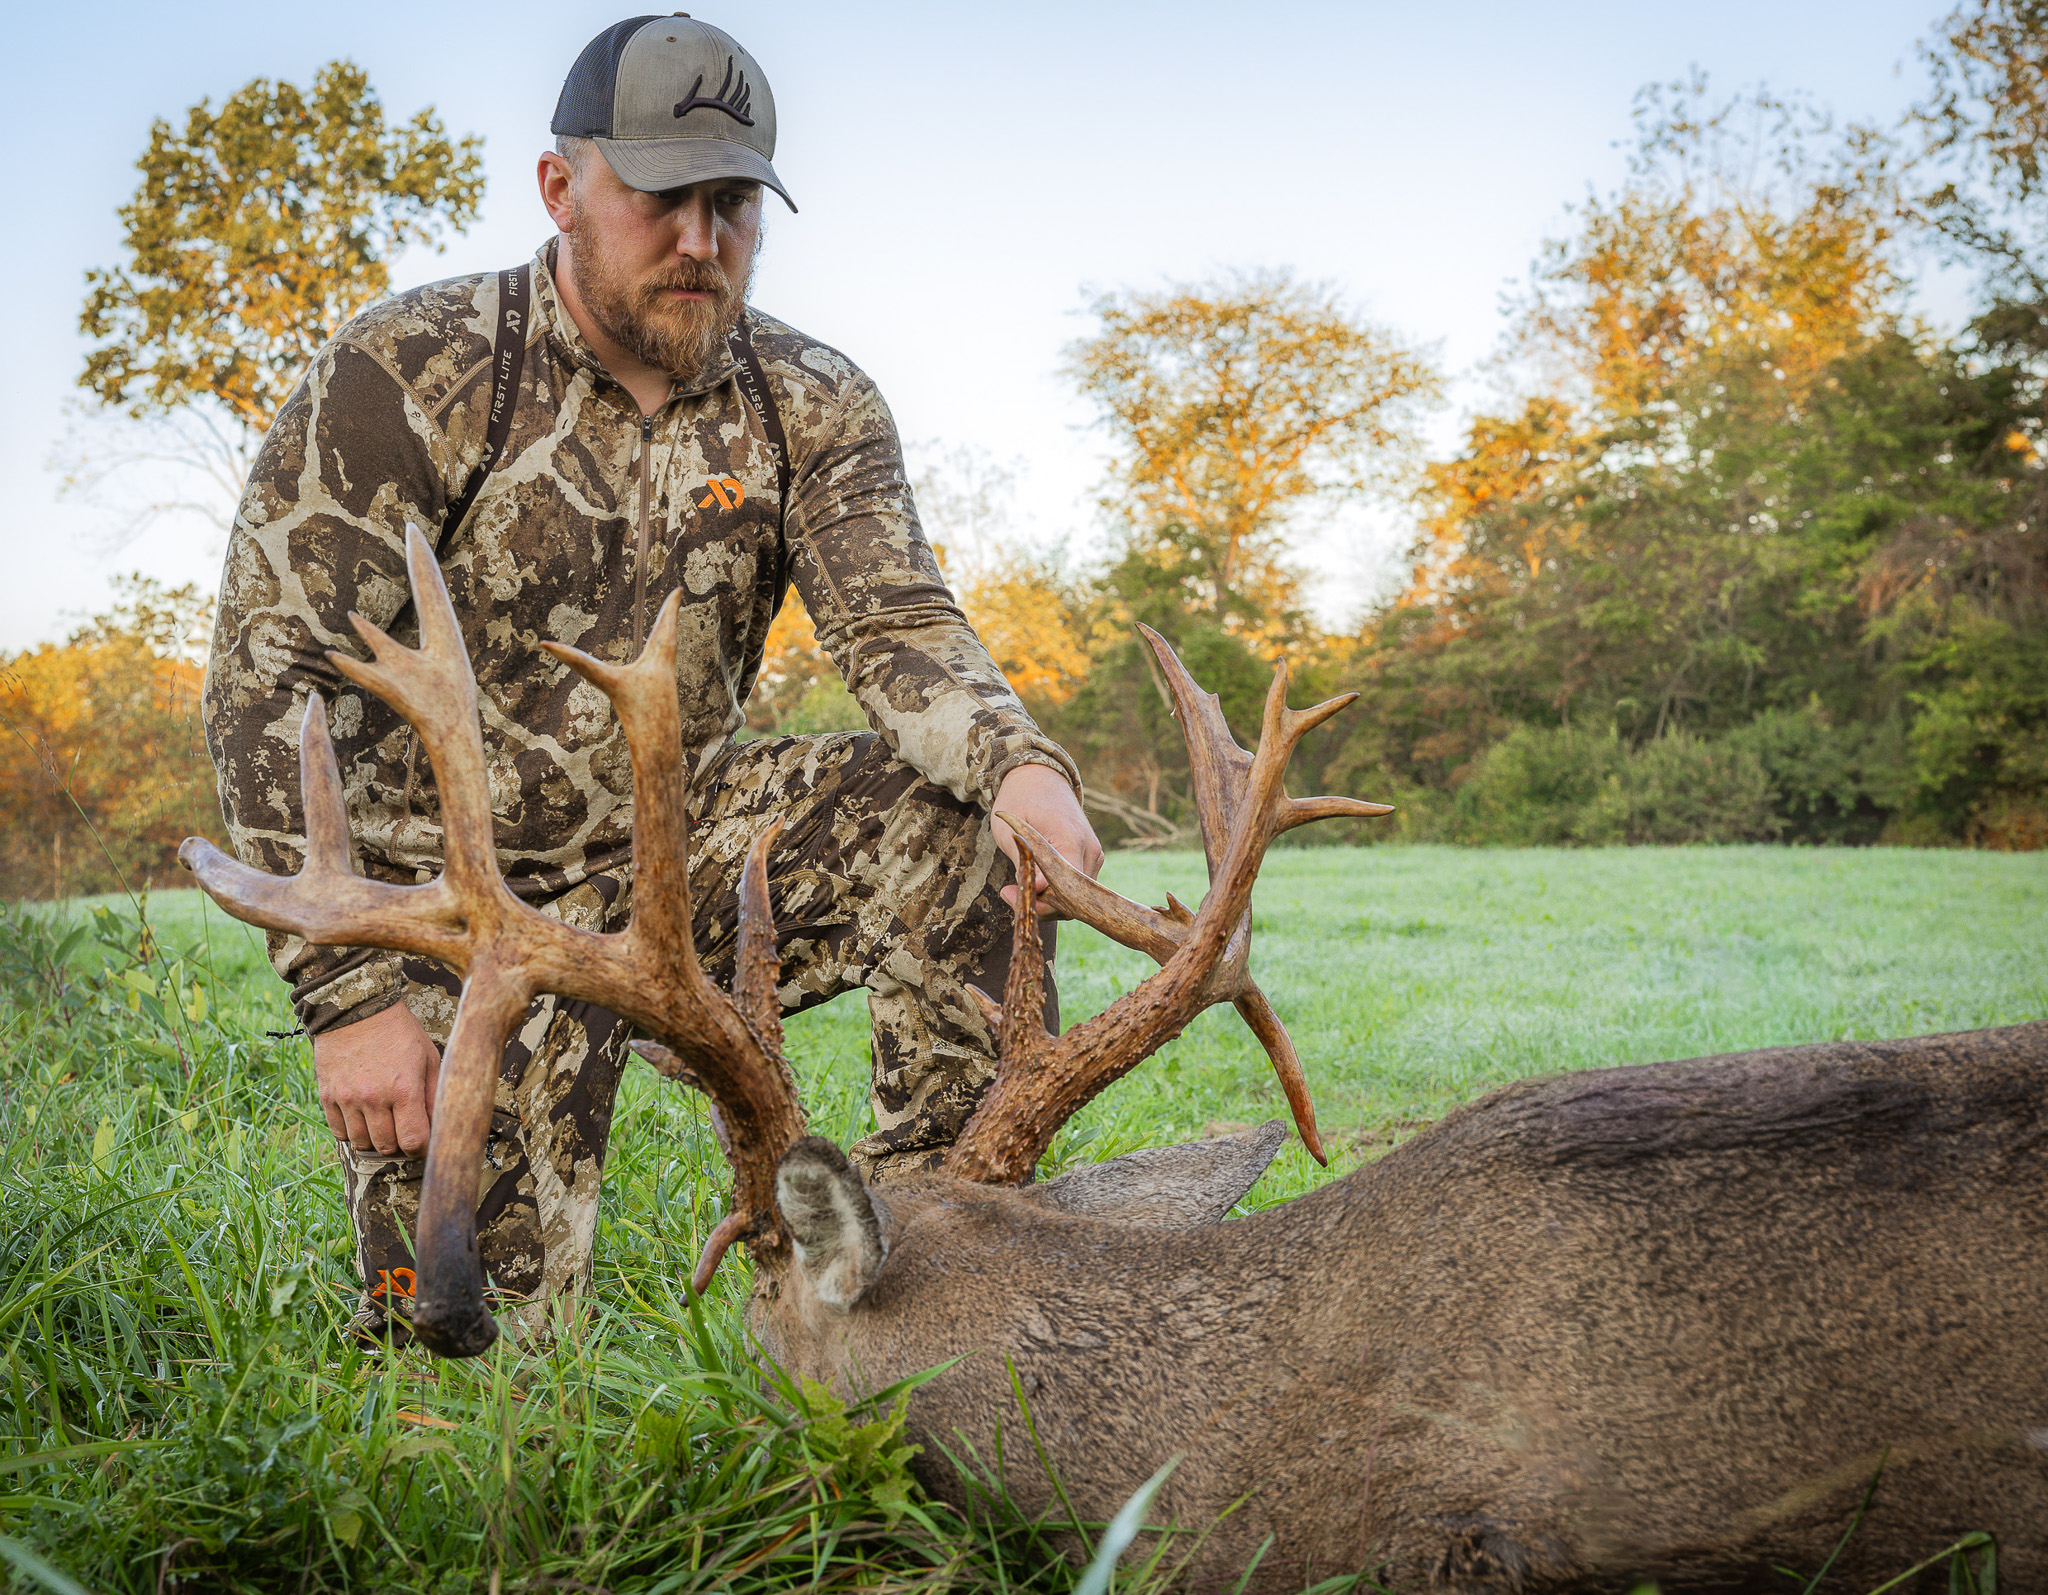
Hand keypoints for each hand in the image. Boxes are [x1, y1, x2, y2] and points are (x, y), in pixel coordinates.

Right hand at [313, 1001, 442, 1156]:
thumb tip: (440, 1125)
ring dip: (375, 1140)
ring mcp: (347, 1099)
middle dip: (400, 1144)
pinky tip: (363, 1118)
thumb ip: (434, 1094)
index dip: (421, 1148)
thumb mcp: (428, 1056)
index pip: (413, 1141)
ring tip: (384, 1123)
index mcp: (404, 1089)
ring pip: (362, 1143)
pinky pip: (340, 1132)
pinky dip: (353, 1132)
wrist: (356, 1008)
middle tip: (404, 1130)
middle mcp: (374, 1098)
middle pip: (387, 1147)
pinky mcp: (327, 1096)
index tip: (423, 1142)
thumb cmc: (398, 1031)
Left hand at [990, 763, 1105, 916]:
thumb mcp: (1010, 830)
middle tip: (1008, 892)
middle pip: (1073, 900)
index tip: (1008, 893)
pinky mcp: (1091, 858)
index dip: (1039, 902)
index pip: (1066, 891)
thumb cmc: (1020, 800)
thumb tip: (1038, 892)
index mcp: (1072, 840)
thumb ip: (1025, 862)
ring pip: (1075, 897)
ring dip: (1047, 899)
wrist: (1040, 776)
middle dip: (1041, 905)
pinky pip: (1076, 886)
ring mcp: (1094, 855)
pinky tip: (1034, 878)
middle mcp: (1090, 850)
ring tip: (1019, 882)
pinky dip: (1056, 890)